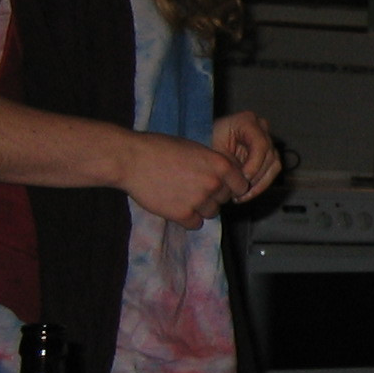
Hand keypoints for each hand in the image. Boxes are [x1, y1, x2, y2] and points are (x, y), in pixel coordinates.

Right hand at [120, 132, 251, 227]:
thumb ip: (212, 164)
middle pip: (224, 199)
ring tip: (182, 195)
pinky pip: (195, 224)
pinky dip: (187, 218)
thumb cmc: (160, 148)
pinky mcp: (183, 215)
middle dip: (213, 195)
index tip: (221, 185)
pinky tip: (175, 206)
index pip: (241, 185)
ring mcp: (199, 201)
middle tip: (193, 188)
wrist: (132, 159)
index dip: (231, 185)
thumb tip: (226, 176)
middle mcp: (213, 184)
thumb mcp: (195, 148)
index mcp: (220, 165)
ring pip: (211, 213)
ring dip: (201, 208)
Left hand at [212, 111, 281, 200]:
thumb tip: (245, 184)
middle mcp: (261, 127)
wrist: (204, 142)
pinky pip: (272, 171)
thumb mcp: (215, 152)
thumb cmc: (206, 143)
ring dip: (260, 184)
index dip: (255, 164)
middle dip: (256, 177)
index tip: (244, 179)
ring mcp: (267, 139)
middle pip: (270, 156)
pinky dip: (260, 185)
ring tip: (242, 196)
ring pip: (274, 165)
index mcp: (247, 121)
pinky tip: (246, 194)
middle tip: (240, 191)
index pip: (261, 144)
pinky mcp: (268, 153)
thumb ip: (231, 166)